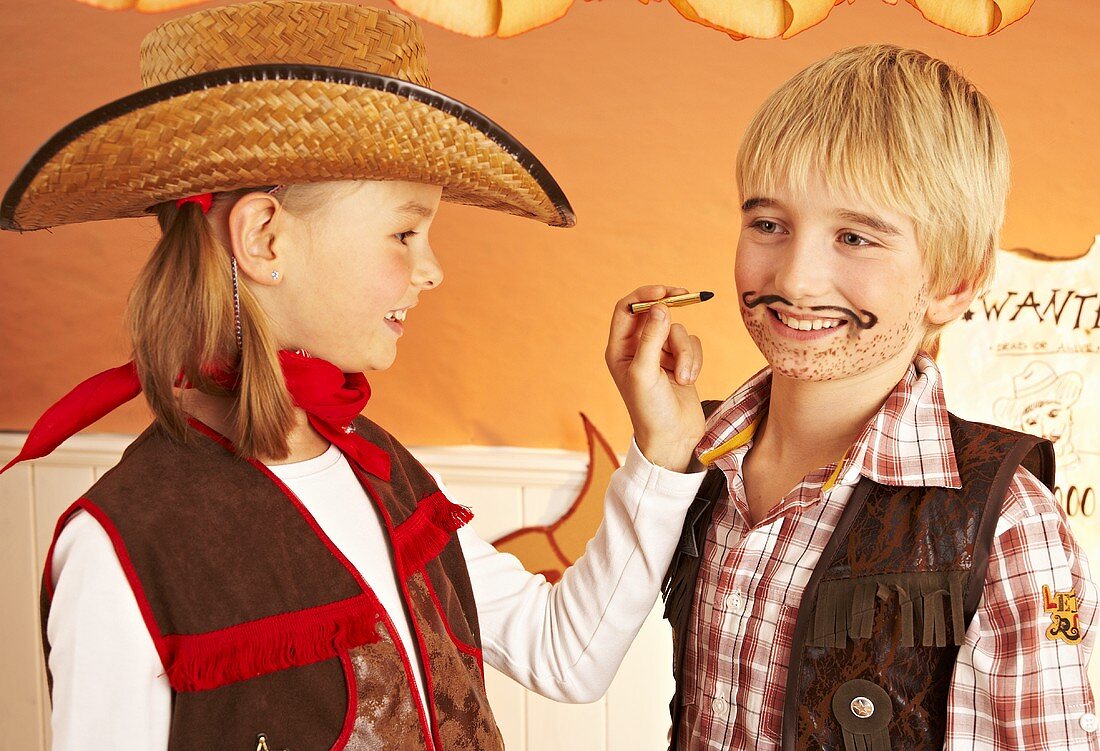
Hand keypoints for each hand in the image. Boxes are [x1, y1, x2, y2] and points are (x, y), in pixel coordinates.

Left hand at [605, 285, 705, 472]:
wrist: (674, 438)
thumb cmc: (650, 410)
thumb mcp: (645, 373)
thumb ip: (651, 338)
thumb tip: (660, 306)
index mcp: (619, 350)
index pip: (627, 310)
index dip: (643, 296)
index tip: (663, 293)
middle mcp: (637, 349)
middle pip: (655, 313)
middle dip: (671, 309)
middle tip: (687, 295)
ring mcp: (660, 355)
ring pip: (677, 331)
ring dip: (685, 351)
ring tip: (683, 377)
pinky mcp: (680, 361)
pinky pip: (691, 343)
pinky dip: (694, 359)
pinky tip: (689, 380)